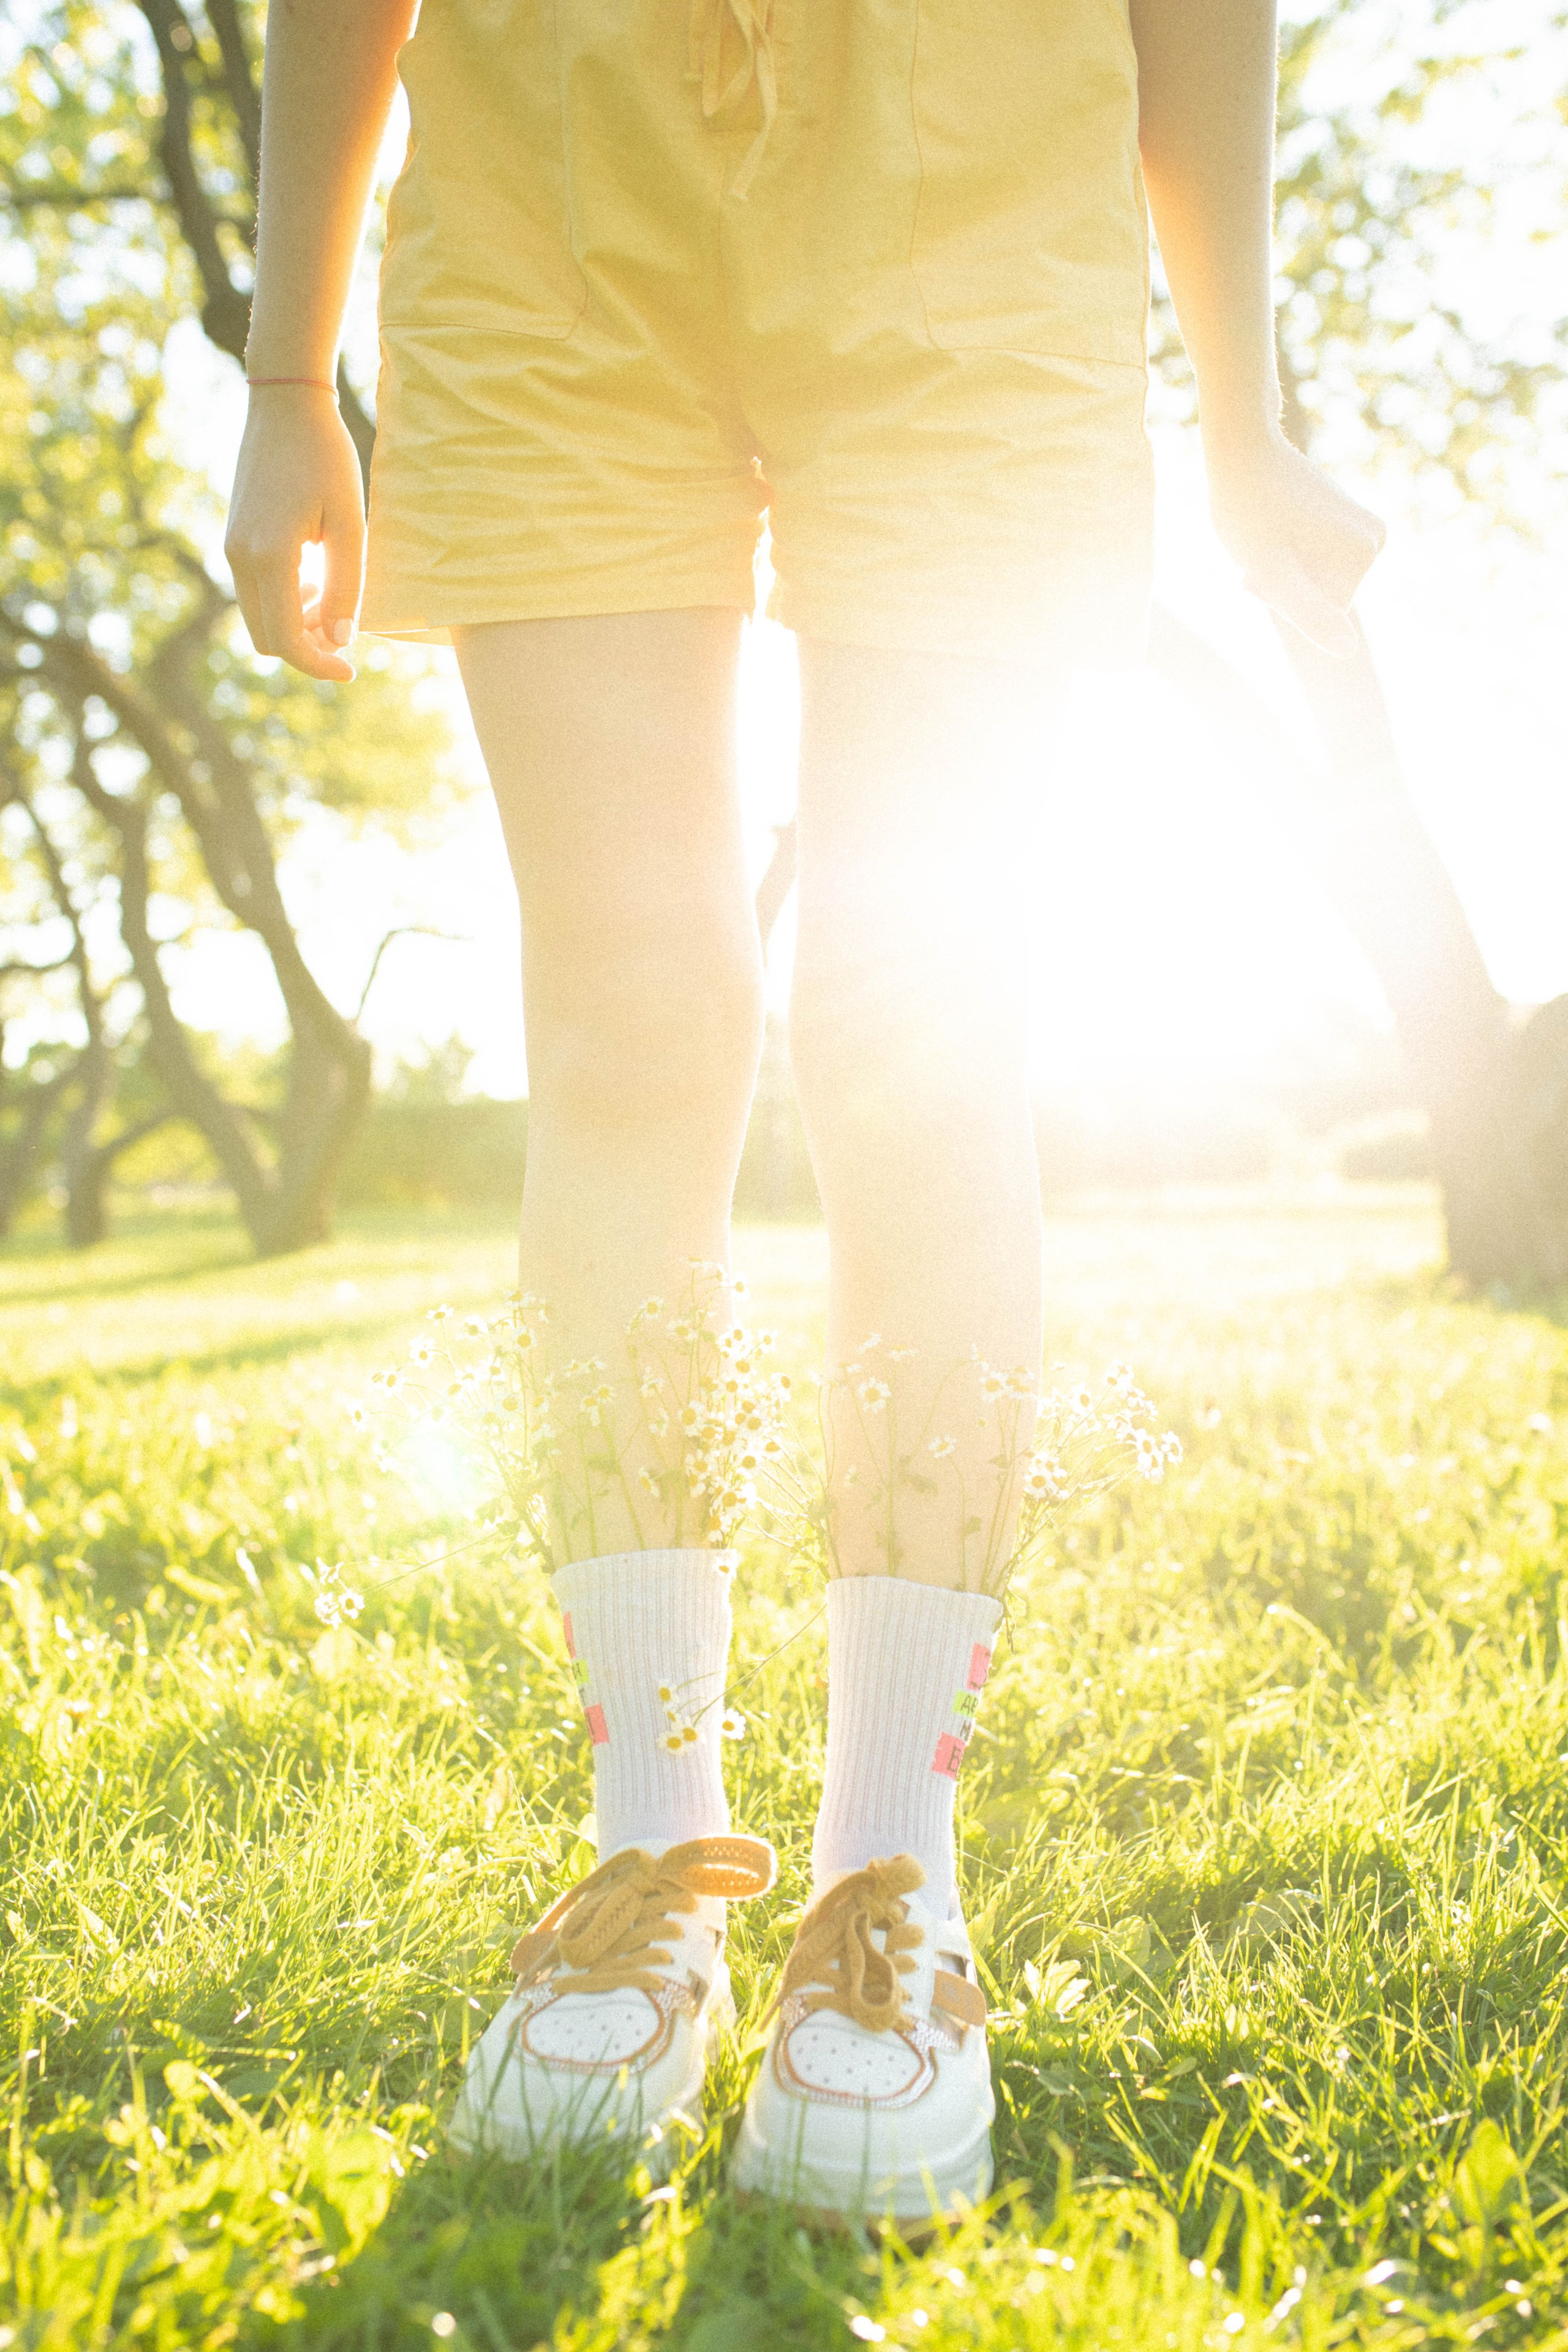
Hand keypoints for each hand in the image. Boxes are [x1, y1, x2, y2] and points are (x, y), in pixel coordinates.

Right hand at [224, 389, 364, 680]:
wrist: (285, 405)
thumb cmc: (327, 458)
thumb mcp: (350, 525)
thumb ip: (345, 588)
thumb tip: (339, 641)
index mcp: (270, 557)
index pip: (287, 640)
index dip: (319, 665)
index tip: (351, 669)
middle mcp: (240, 558)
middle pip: (267, 640)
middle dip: (306, 648)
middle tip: (344, 632)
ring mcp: (231, 548)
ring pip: (259, 619)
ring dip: (295, 625)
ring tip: (332, 600)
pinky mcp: (234, 539)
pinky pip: (255, 593)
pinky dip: (284, 603)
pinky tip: (313, 578)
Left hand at [1205, 426, 1386, 655]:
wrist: (1242, 448)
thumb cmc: (1246, 511)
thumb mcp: (1272, 572)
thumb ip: (1309, 613)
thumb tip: (1348, 652)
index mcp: (1364, 555)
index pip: (1320, 614)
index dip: (1281, 598)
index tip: (1260, 566)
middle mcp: (1375, 540)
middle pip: (1322, 594)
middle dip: (1284, 583)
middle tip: (1257, 551)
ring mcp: (1364, 527)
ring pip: (1317, 576)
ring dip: (1283, 568)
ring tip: (1264, 536)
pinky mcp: (1349, 517)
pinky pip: (1317, 556)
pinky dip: (1289, 551)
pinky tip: (1274, 524)